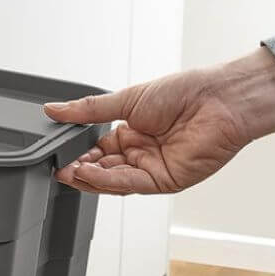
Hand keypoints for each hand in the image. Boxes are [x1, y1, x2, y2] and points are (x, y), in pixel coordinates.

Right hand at [44, 48, 274, 195]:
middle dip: (79, 169)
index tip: (57, 154)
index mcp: (132, 133)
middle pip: (103, 169)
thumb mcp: (126, 99)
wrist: (219, 99)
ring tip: (67, 172)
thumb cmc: (184, 92)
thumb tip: (55, 109)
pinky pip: (131, 183)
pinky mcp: (166, 180)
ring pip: (114, 180)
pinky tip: (91, 174)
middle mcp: (142, 154)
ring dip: (90, 178)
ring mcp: (153, 169)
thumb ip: (89, 110)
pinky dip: (108, 180)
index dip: (78, 154)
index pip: (97, 151)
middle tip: (58, 166)